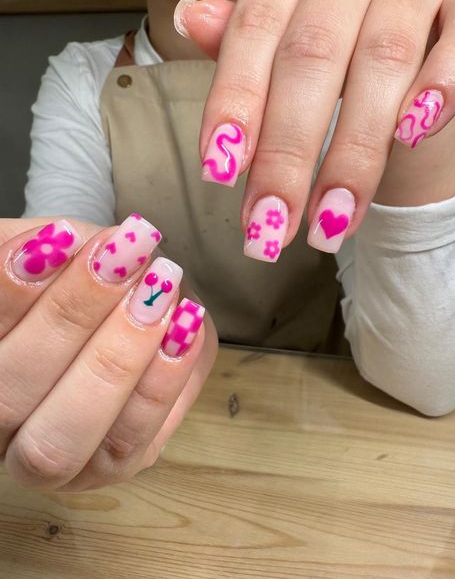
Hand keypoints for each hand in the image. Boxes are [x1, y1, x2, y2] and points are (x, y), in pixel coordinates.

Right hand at [0, 216, 215, 491]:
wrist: (117, 309)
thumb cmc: (72, 279)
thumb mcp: (51, 253)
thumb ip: (49, 251)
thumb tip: (74, 245)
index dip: (13, 293)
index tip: (61, 237)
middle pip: (8, 398)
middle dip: (70, 319)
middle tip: (123, 258)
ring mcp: (46, 462)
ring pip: (63, 440)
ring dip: (119, 356)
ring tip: (160, 286)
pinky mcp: (106, 469)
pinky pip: (129, 443)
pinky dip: (161, 381)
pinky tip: (184, 323)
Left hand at [175, 0, 454, 259]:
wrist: (400, 80)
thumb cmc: (329, 72)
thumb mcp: (273, 61)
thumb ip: (237, 48)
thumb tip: (188, 17)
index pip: (254, 30)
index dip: (236, 105)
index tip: (221, 174)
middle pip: (312, 55)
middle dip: (288, 154)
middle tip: (272, 223)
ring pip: (382, 60)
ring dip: (354, 152)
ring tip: (330, 219)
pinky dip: (439, 89)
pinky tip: (410, 136)